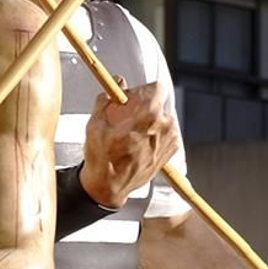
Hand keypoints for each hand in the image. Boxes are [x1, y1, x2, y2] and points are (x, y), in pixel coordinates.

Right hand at [80, 81, 177, 208]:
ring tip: (130, 135)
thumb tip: (117, 82)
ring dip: (149, 121)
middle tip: (126, 118)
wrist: (109, 186)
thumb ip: (108, 97)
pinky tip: (138, 144)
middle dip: (143, 107)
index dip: (142, 90)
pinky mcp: (172, 150)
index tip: (132, 97)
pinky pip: (165, 132)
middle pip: (157, 103)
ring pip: (161, 118)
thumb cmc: (102, 157)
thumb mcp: (95, 123)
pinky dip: (154, 134)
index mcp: (148, 114)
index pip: (156, 87)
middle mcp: (164, 125)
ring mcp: (170, 139)